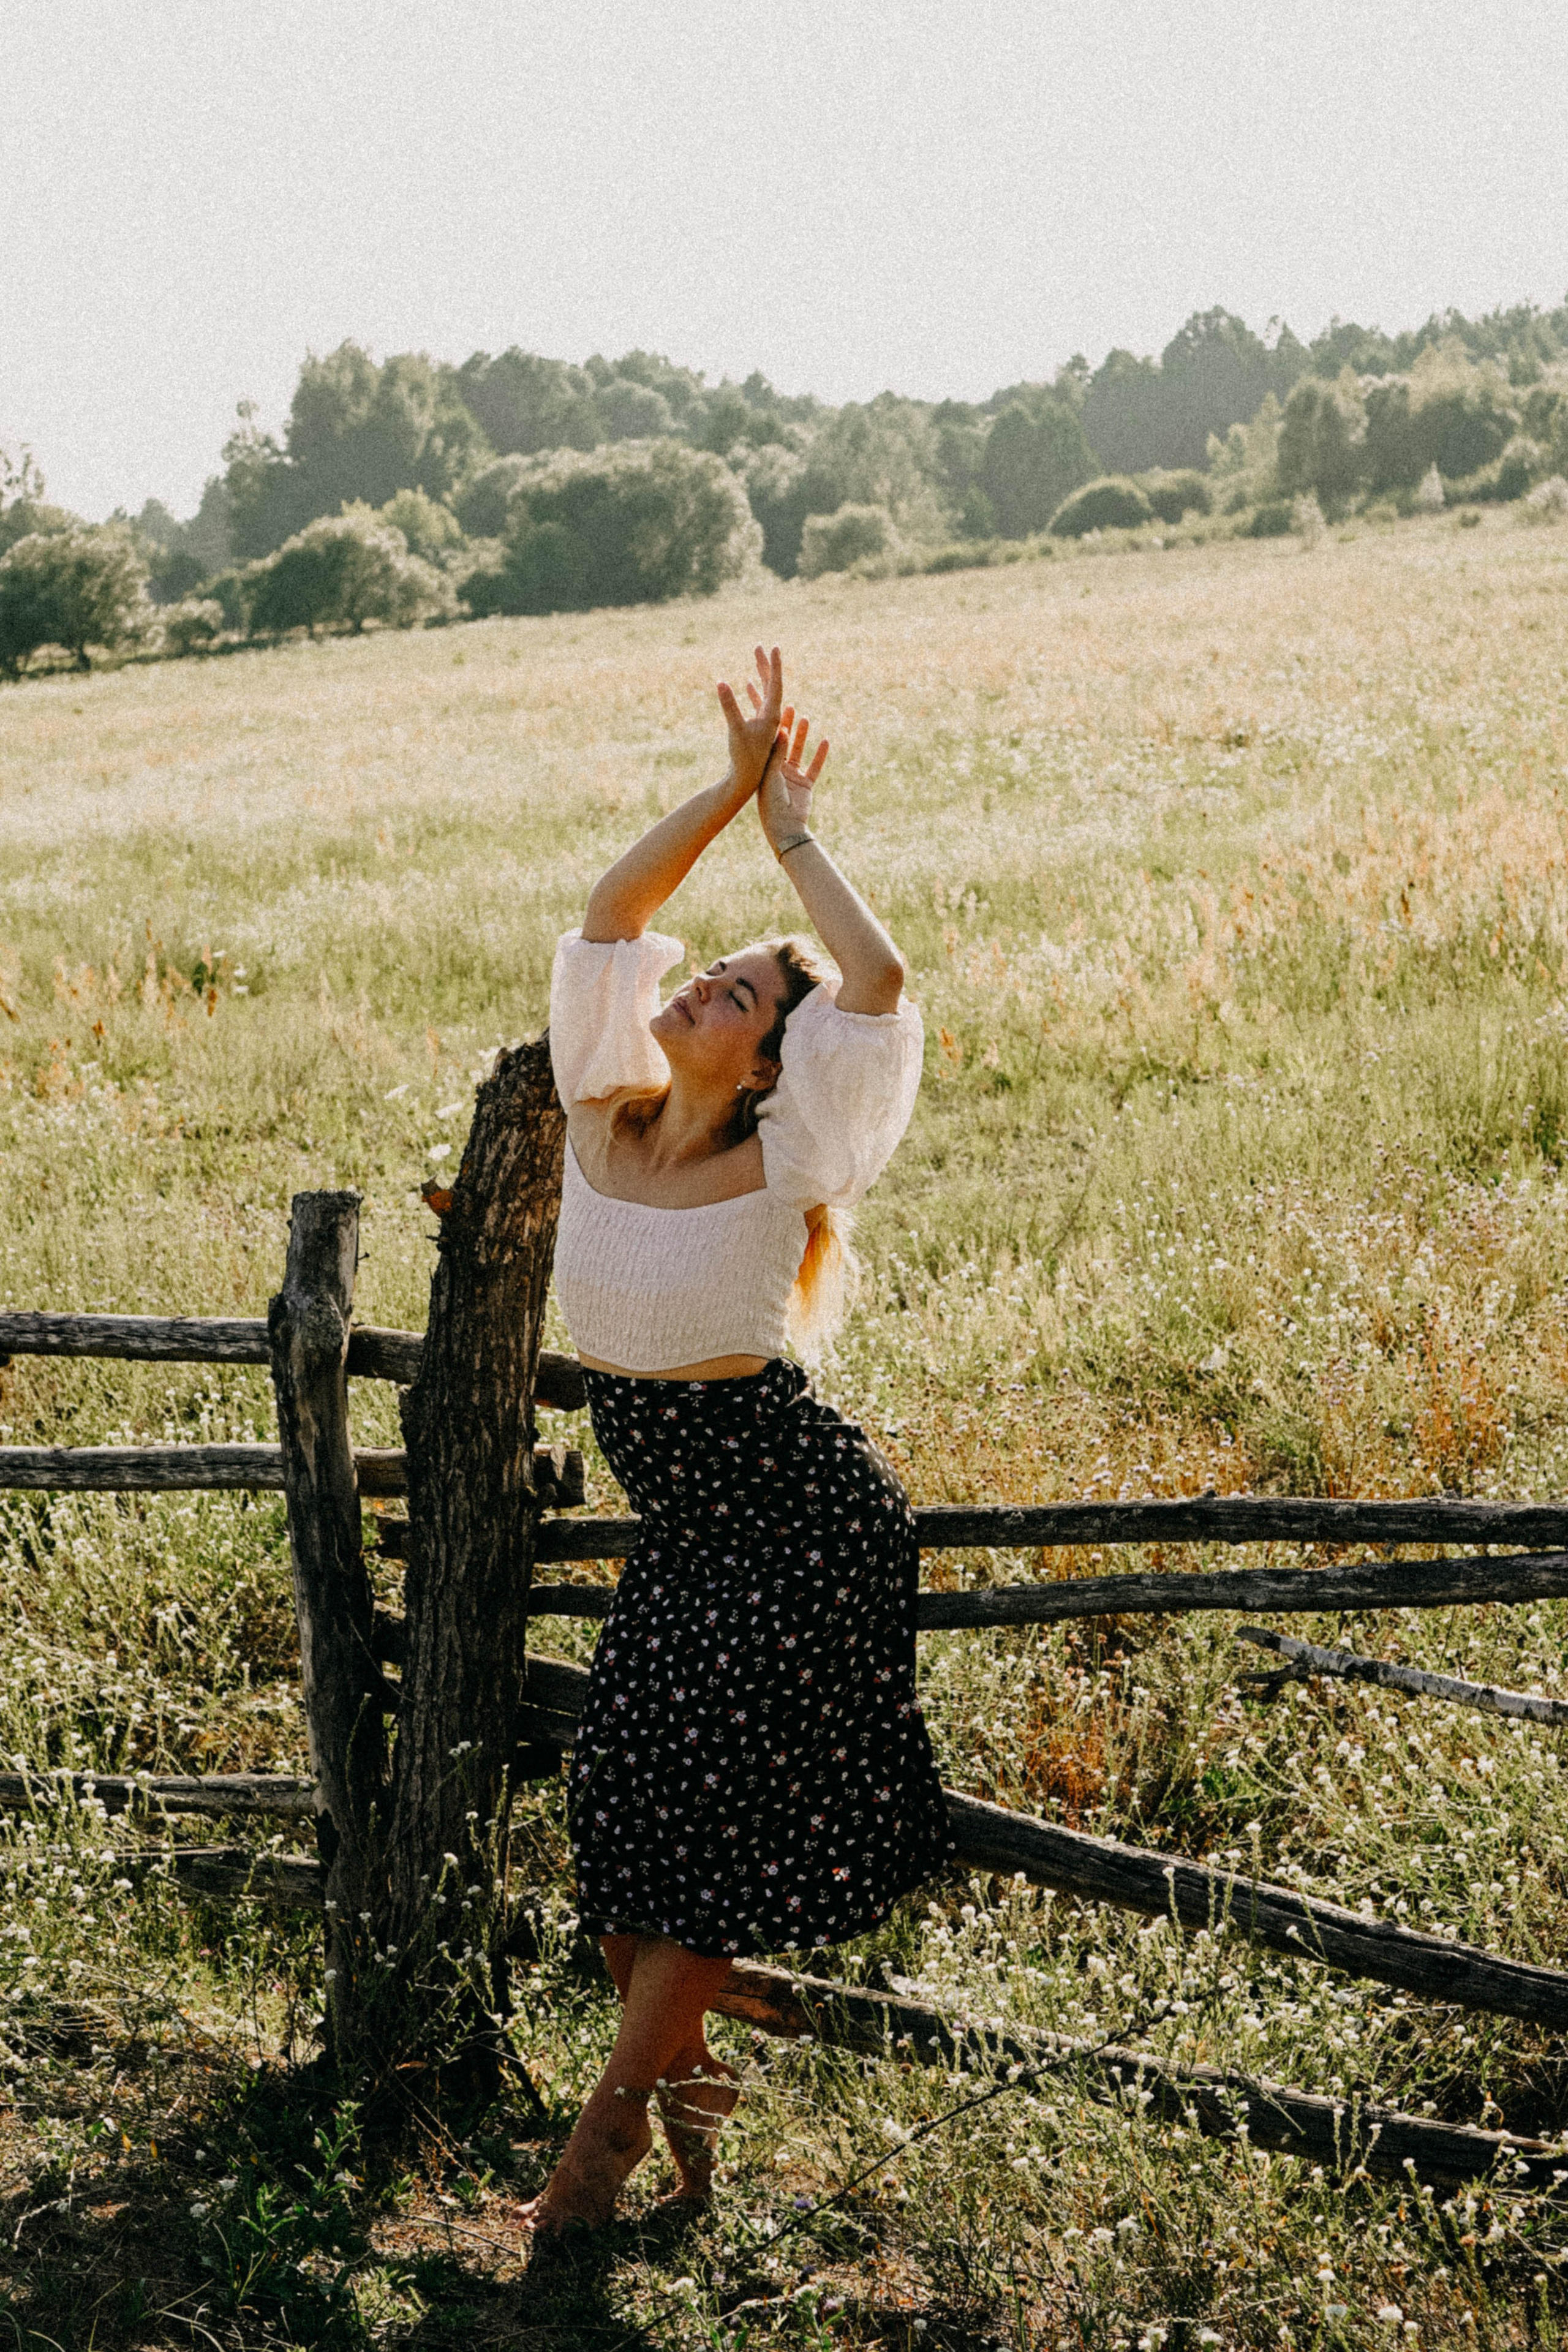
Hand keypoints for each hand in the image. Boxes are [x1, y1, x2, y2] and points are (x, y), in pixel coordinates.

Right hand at [716, 645, 783, 797]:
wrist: (746, 779)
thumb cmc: (743, 756)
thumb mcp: (735, 729)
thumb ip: (729, 706)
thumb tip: (721, 682)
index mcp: (772, 715)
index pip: (776, 684)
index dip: (774, 665)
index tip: (775, 647)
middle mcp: (773, 717)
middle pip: (772, 685)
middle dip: (765, 665)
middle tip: (759, 646)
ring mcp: (766, 722)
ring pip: (765, 693)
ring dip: (760, 676)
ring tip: (756, 658)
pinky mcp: (758, 728)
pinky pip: (759, 704)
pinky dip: (754, 692)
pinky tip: (747, 684)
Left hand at [755, 707, 828, 855]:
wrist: (784, 826)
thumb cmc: (772, 802)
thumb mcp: (772, 774)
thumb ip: (778, 753)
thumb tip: (782, 730)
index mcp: (765, 768)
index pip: (770, 742)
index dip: (773, 726)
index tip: (775, 709)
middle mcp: (778, 770)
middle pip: (784, 744)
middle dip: (787, 726)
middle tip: (790, 707)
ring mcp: (793, 777)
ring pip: (799, 752)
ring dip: (802, 736)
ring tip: (806, 719)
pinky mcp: (806, 785)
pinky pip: (814, 767)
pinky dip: (820, 755)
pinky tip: (825, 741)